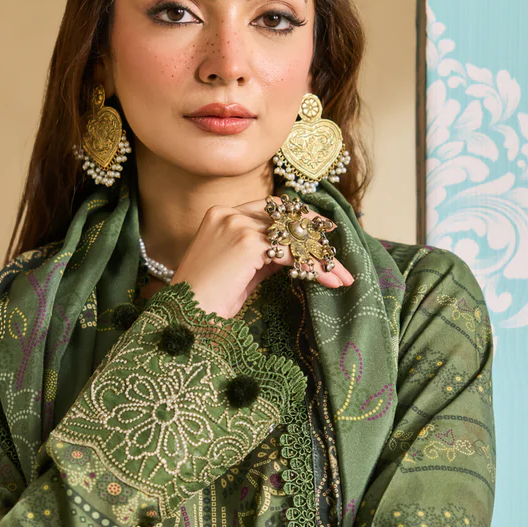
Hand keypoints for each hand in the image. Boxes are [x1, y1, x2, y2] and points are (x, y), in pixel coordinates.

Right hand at [170, 197, 354, 318]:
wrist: (186, 317)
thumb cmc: (208, 300)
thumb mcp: (240, 268)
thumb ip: (264, 253)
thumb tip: (296, 252)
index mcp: (221, 214)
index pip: (272, 209)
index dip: (299, 221)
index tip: (322, 236)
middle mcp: (229, 213)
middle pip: (286, 218)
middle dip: (316, 239)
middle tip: (339, 260)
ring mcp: (237, 226)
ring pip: (293, 236)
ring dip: (321, 258)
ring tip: (341, 277)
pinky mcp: (247, 243)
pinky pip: (291, 252)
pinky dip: (313, 267)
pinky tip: (328, 281)